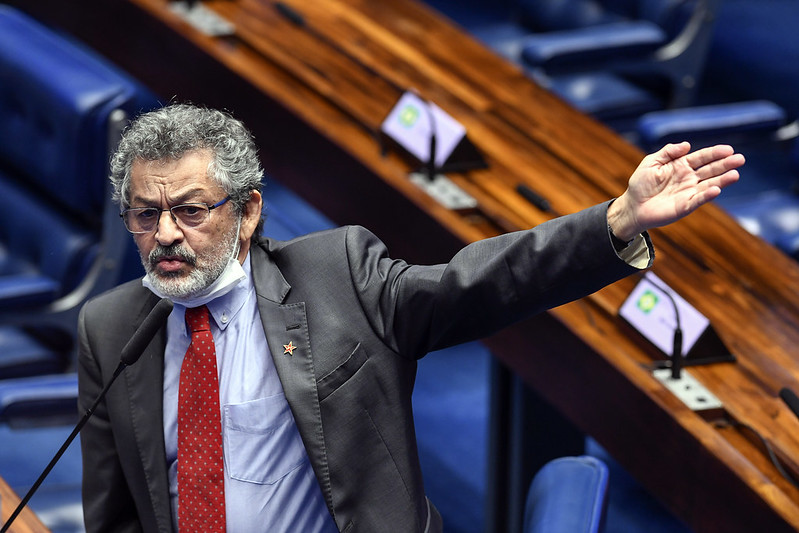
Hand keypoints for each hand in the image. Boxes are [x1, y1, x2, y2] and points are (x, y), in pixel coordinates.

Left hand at [607, 142, 744, 240]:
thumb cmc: (641, 183)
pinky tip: (716, 190)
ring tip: (735, 174)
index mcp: (682, 165)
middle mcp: (689, 178)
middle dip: (726, 164)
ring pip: (709, 184)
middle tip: (740, 159)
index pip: (702, 157)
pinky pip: (698, 200)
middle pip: (711, 170)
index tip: (728, 149)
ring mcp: (689, 192)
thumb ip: (668, 152)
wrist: (633, 206)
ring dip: (722, 180)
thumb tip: (687, 145)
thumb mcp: (651, 162)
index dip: (715, 153)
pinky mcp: (685, 206)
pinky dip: (707, 195)